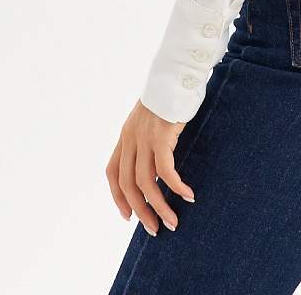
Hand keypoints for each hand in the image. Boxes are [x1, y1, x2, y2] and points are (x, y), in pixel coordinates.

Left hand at [106, 99, 194, 235]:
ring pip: (146, 183)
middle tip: (155, 229)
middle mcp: (130, 138)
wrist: (176, 71)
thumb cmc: (169, 95)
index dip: (117, 198)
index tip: (127, 217)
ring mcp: (145, 137)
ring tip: (173, 221)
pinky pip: (166, 170)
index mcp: (125, 135)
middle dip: (141, 211)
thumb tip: (158, 161)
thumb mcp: (150, 119)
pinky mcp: (162, 136)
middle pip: (128, 185)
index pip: (112, 173)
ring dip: (159, 206)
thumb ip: (148, 139)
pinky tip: (187, 196)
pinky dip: (175, 187)